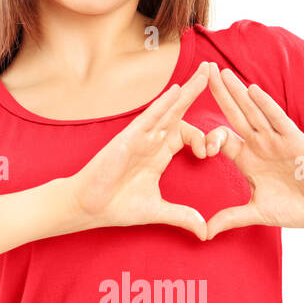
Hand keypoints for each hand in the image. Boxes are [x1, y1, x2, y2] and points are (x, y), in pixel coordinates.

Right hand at [68, 61, 213, 240]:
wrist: (88, 207)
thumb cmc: (116, 206)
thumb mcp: (157, 210)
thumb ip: (182, 216)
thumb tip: (205, 232)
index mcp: (159, 154)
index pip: (186, 134)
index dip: (203, 139)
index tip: (210, 154)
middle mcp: (152, 140)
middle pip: (179, 111)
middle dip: (197, 91)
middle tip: (215, 70)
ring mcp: (140, 137)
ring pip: (168, 108)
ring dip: (187, 90)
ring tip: (206, 71)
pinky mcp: (128, 138)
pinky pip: (149, 118)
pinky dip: (164, 104)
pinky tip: (178, 90)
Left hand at [201, 64, 303, 239]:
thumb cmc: (295, 209)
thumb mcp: (257, 213)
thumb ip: (231, 217)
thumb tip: (204, 232)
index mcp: (248, 159)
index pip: (223, 139)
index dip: (209, 138)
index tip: (200, 149)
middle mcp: (260, 144)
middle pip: (235, 115)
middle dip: (220, 95)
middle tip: (202, 72)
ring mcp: (277, 140)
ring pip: (253, 111)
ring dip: (238, 92)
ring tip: (222, 72)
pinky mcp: (295, 140)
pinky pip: (277, 119)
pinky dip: (265, 105)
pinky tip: (252, 90)